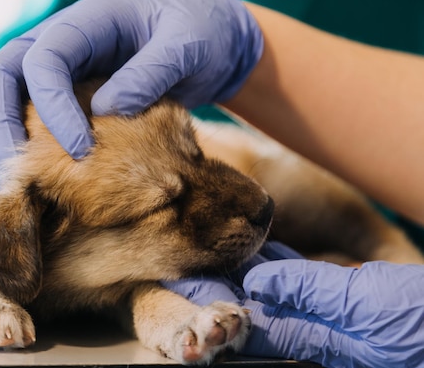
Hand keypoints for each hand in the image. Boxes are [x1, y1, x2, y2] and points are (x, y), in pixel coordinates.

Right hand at [0, 0, 263, 191]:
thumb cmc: (196, 35)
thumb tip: (106, 110)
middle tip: (13, 178)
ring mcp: (55, 65)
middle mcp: (59, 40)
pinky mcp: (60, 91)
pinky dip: (6, 136)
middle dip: (0, 127)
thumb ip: (150, 72)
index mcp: (86, 23)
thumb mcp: (186, 46)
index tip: (80, 152)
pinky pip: (18, 108)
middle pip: (2, 75)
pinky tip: (10, 169)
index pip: (44, 61)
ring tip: (4, 184)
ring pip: (0, 93)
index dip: (52, 108)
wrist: (203, 40)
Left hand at [164, 246, 423, 367]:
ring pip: (272, 288)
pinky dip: (276, 261)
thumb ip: (308, 292)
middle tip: (184, 258)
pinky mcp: (341, 293)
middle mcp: (311, 326)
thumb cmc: (418, 322)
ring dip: (243, 268)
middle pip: (251, 304)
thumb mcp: (363, 306)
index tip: (181, 282)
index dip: (212, 303)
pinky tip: (259, 246)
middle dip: (219, 284)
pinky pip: (298, 276)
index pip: (245, 321)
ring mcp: (325, 309)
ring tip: (211, 245)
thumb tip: (255, 284)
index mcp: (311, 337)